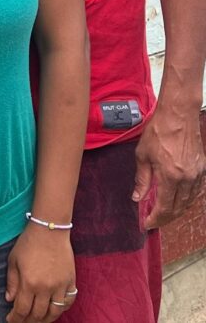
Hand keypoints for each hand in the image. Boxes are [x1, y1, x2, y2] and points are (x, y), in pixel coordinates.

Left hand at [5, 226, 76, 321]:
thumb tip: (9, 300)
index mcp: (29, 282)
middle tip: (23, 321)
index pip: (22, 310)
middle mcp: (46, 288)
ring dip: (46, 319)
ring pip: (55, 312)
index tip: (10, 320)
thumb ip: (12, 281)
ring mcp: (60, 285)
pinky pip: (68, 301)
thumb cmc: (28, 242)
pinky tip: (55, 309)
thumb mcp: (14, 260)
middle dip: (28, 321)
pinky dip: (62, 308)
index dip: (15, 318)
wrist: (50, 229)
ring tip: (38, 320)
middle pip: (38, 315)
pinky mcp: (71, 281)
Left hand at [133, 108, 205, 228]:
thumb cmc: (158, 131)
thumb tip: (137, 197)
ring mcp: (197, 174)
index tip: (147, 223)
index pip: (164, 207)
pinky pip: (195, 191)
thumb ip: (141, 179)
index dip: (155, 219)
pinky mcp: (202, 168)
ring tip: (163, 212)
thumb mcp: (142, 154)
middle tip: (153, 220)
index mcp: (170, 176)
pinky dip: (185, 199)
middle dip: (165, 218)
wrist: (178, 114)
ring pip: (188, 202)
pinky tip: (176, 199)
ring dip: (176, 210)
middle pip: (178, 209)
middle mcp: (186, 179)